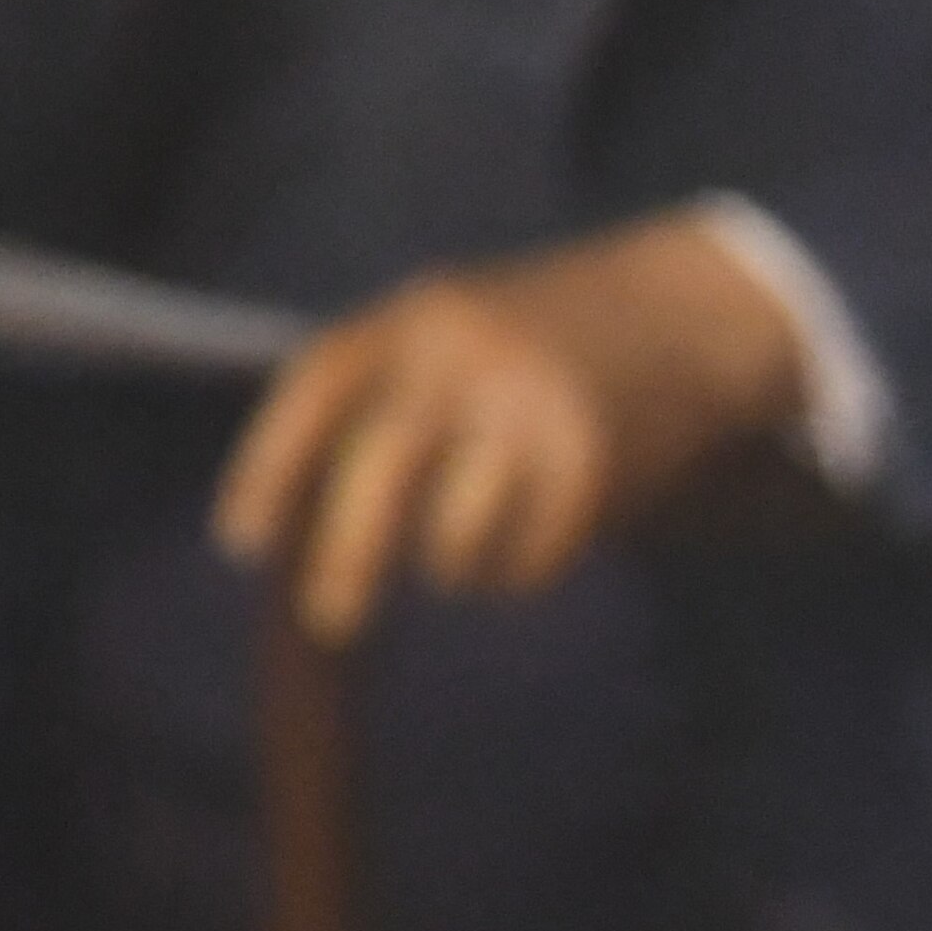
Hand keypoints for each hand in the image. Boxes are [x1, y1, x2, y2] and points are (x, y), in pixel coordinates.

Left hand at [211, 206, 814, 643]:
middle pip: (378, 476)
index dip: (270, 472)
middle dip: (344, 561)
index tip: (243, 545)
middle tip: (332, 622)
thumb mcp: (453, 331)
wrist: (689, 309)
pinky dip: (516, 573)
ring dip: (450, 566)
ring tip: (465, 559)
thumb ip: (387, 398)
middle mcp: (470, 358)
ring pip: (453, 537)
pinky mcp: (595, 468)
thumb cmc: (544, 341)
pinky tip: (533, 546)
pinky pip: (525, 561)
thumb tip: (303, 531)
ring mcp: (536, 412)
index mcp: (418, 316)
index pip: (317, 393)